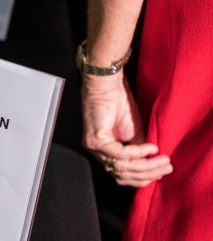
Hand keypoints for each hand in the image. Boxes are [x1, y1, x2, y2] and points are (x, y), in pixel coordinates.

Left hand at [81, 71, 172, 186]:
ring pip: (122, 167)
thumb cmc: (119, 104)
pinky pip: (120, 154)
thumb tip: (152, 166)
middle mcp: (97, 153)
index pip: (122, 175)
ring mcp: (94, 148)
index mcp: (104, 153)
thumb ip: (140, 151)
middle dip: (148, 173)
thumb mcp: (135, 132)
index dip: (143, 177)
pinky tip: (151, 148)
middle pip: (123, 174)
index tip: (163, 172)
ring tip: (162, 160)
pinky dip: (137, 153)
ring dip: (146, 165)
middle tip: (167, 168)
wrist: (107, 86)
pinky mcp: (95, 140)